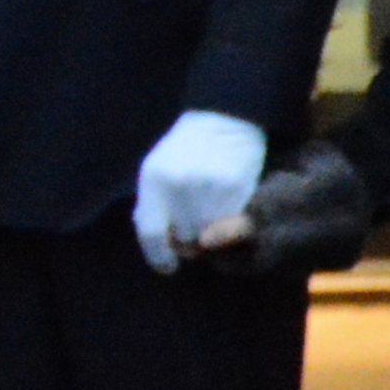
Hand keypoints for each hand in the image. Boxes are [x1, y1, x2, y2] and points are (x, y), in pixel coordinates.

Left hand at [129, 109, 268, 275]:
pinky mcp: (237, 187)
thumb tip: (163, 249)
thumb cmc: (183, 153)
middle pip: (185, 239)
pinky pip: (232, 224)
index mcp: (153, 180)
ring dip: (210, 236)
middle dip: (188, 242)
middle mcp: (179, 184)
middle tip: (194, 228)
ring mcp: (210, 186)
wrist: (222, 121)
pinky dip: (230, 225)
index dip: (159, 257)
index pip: (151, 233)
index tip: (168, 267)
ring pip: (210, 237)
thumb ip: (151, 209)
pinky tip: (228, 208)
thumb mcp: (154, 173)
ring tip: (210, 216)